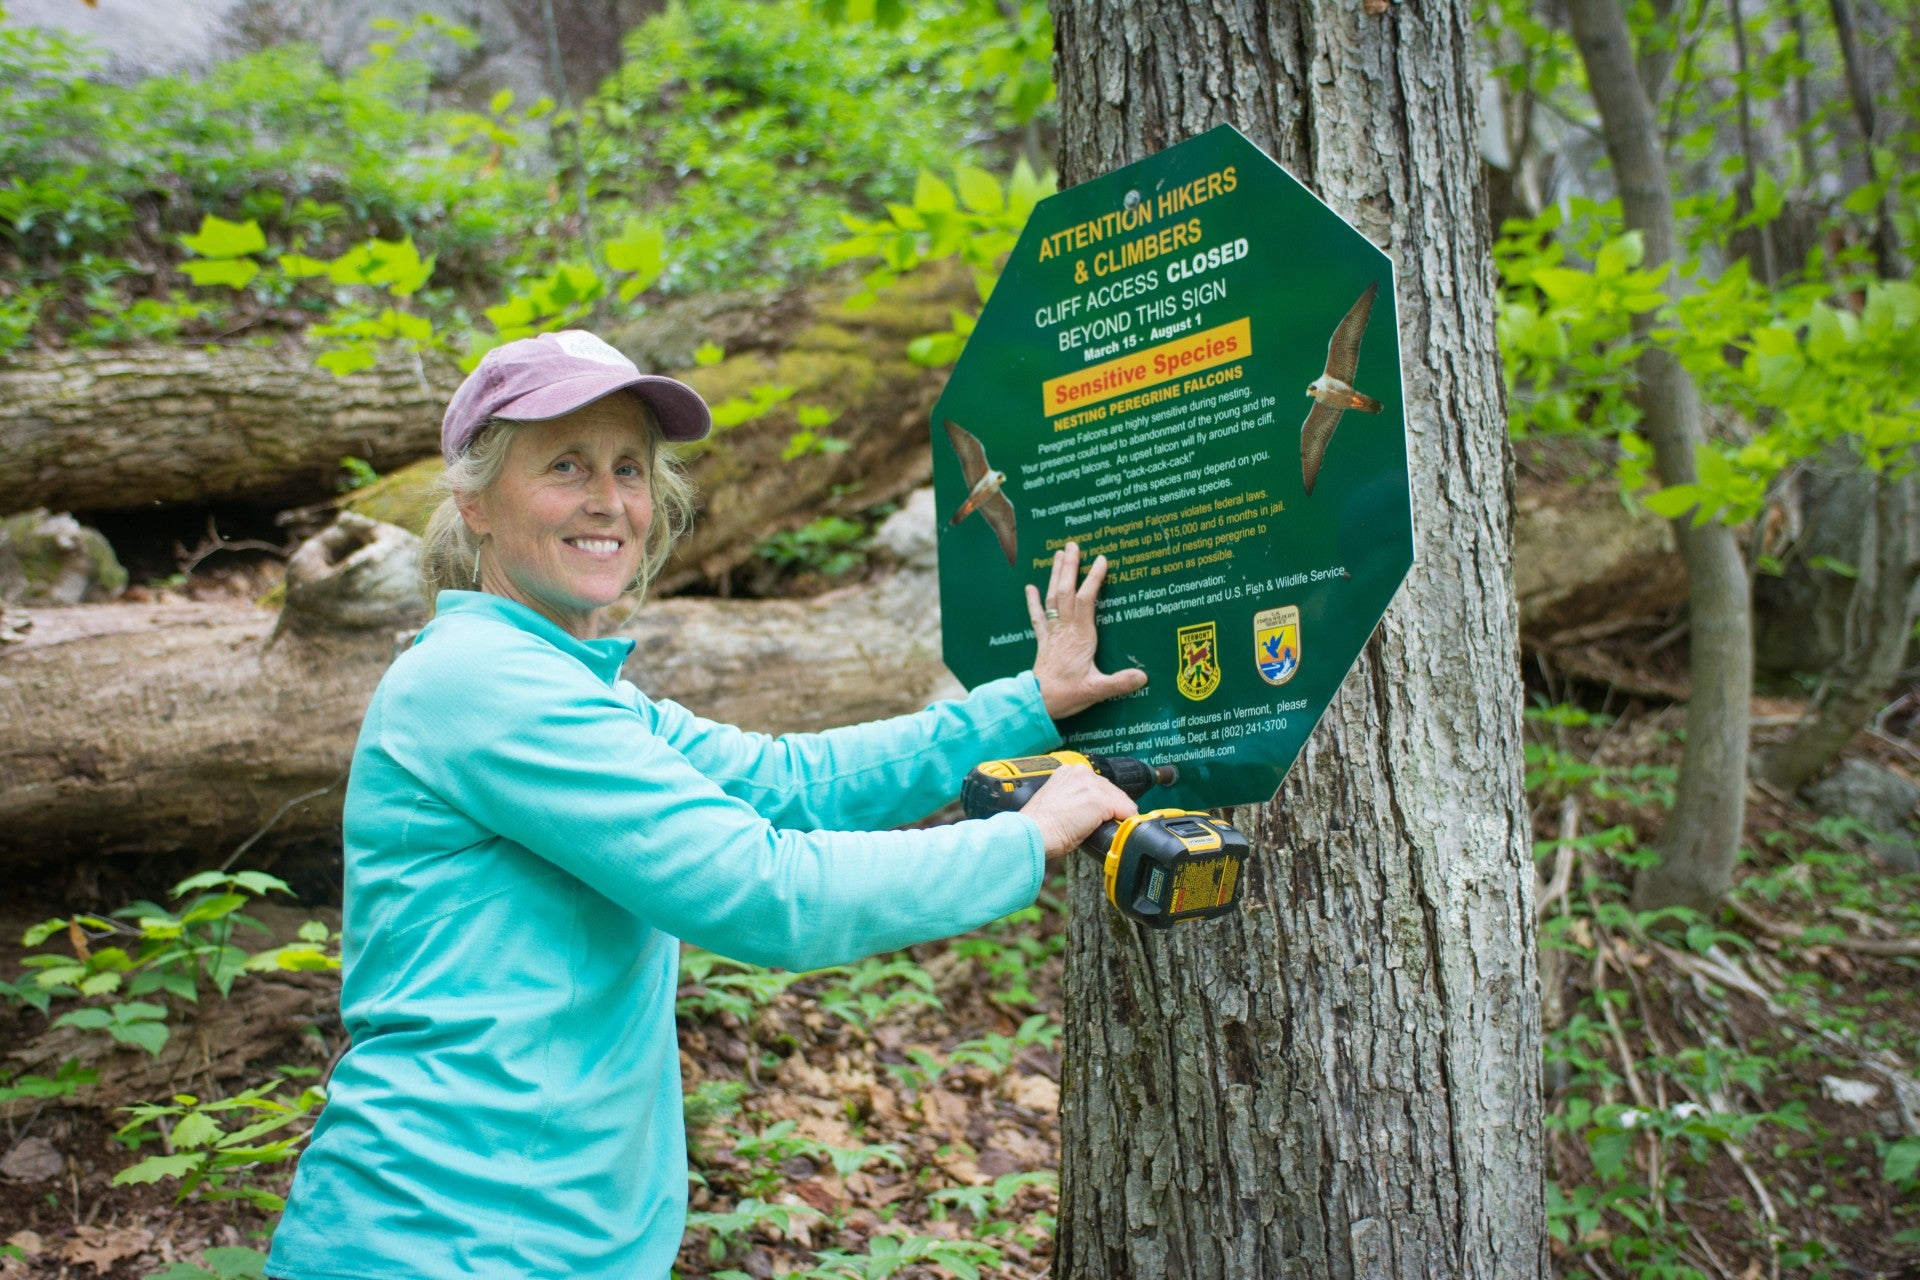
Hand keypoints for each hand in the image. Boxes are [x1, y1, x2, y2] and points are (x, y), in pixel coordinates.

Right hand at [1020, 764, 1137, 859]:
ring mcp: (1091, 785)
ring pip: (1120, 800)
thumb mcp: (1056, 802)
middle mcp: (1080, 772)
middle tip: (1103, 824)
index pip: (1098, 784)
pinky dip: (1122, 821)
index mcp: (1068, 771)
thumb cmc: (1039, 824)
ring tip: (1106, 829)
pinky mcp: (1099, 800)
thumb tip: (1089, 811)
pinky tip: (1113, 830)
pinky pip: (1125, 810)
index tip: (1100, 815)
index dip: (1103, 802)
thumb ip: (1073, 798)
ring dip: (1117, 815)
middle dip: (1112, 807)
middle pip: (1112, 790)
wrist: (1032, 833)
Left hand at [1028, 542, 1147, 720]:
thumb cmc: (1066, 695)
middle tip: (1073, 545)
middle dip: (1070, 567)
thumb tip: (1143, 676)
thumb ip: (1119, 682)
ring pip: (1053, 598)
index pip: (1086, 601)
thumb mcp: (1096, 690)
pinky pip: (1037, 617)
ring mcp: (1052, 634)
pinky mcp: (1043, 642)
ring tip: (1058, 554)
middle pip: (1066, 592)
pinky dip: (1033, 602)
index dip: (1093, 579)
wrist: (1036, 703)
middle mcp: (1065, 630)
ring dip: (1055, 575)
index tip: (1101, 560)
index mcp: (1081, 637)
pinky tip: (1029, 587)